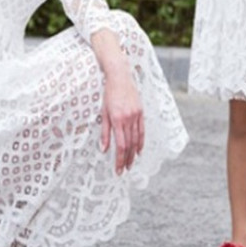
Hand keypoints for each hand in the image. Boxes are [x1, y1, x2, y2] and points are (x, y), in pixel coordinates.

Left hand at [100, 61, 144, 175]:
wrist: (120, 76)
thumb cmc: (109, 93)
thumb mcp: (103, 112)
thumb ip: (104, 132)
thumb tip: (103, 149)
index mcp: (117, 119)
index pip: (120, 145)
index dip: (119, 160)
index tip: (118, 170)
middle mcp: (128, 118)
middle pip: (129, 145)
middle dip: (126, 160)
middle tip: (124, 170)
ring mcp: (136, 115)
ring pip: (136, 139)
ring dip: (133, 154)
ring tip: (130, 164)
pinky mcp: (141, 112)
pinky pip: (142, 130)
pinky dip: (141, 142)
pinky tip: (139, 150)